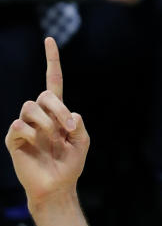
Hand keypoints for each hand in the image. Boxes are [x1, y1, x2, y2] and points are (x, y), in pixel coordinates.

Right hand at [5, 37, 88, 208]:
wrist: (57, 186)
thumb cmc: (70, 164)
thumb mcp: (83, 143)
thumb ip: (79, 126)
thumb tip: (72, 113)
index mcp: (57, 113)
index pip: (53, 82)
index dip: (52, 62)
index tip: (50, 39)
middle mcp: (39, 116)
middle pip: (43, 95)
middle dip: (58, 108)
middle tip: (68, 127)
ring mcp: (25, 126)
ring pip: (29, 107)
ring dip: (46, 121)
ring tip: (52, 138)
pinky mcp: (14, 139)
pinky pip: (17, 125)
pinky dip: (29, 132)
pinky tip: (33, 143)